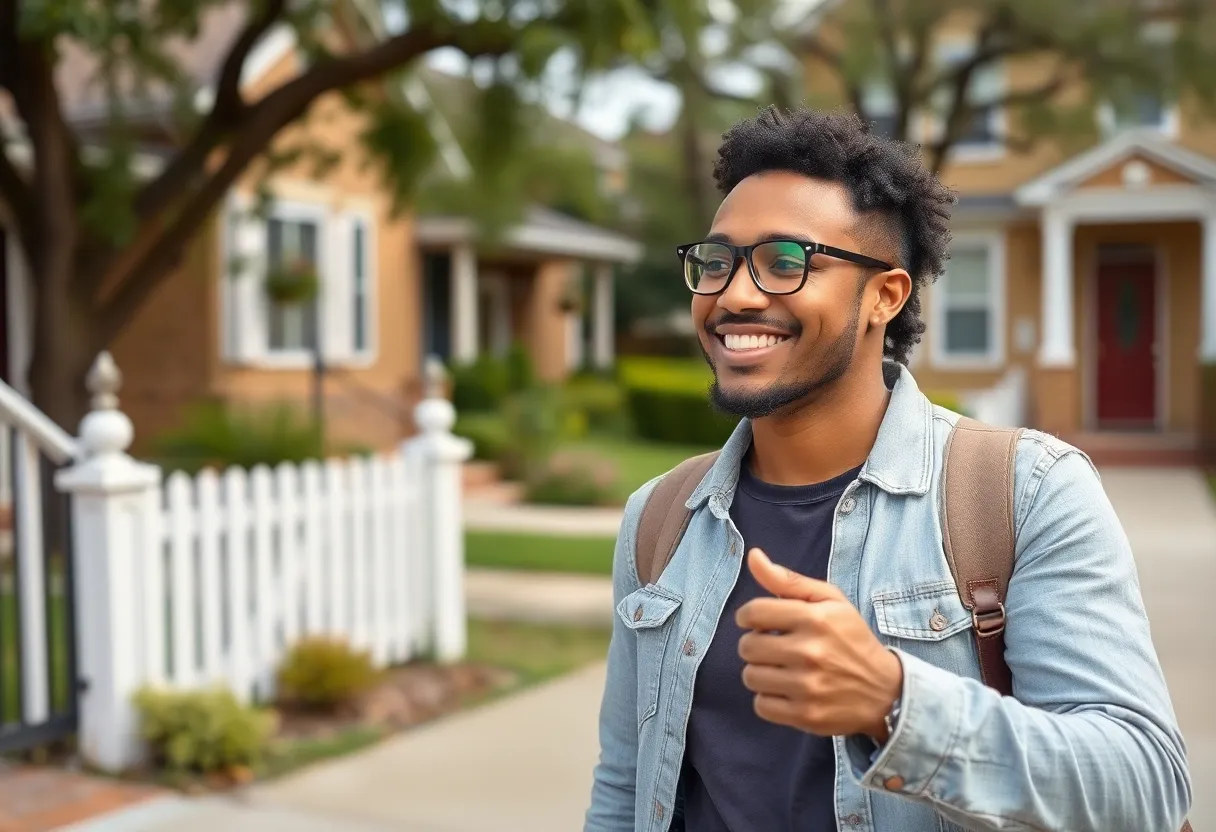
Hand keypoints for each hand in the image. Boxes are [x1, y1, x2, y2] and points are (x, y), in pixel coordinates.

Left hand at [736, 548, 903, 741]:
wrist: (884, 691)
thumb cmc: (851, 639)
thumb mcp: (829, 601)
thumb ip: (788, 580)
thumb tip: (753, 556)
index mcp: (815, 618)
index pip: (753, 613)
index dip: (750, 617)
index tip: (761, 622)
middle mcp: (810, 652)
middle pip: (747, 646)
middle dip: (757, 644)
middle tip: (776, 647)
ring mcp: (808, 687)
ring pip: (750, 677)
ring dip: (761, 672)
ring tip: (782, 669)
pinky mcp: (806, 716)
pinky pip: (761, 706)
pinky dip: (769, 699)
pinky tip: (787, 691)